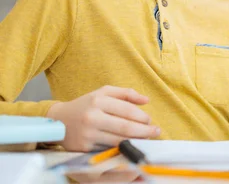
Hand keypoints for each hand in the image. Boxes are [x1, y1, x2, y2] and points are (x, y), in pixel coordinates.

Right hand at [46, 85, 160, 151]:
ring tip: (146, 138)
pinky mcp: (84, 147)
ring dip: (136, 141)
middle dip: (144, 131)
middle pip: (126, 127)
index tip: (150, 121)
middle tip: (155, 132)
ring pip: (119, 140)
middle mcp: (92, 117)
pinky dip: (122, 148)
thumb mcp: (103, 93)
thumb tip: (147, 100)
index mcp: (98, 101)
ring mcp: (88, 134)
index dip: (143, 117)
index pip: (128, 110)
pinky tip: (130, 145)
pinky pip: (108, 149)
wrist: (58, 120)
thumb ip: (126, 93)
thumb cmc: (86, 105)